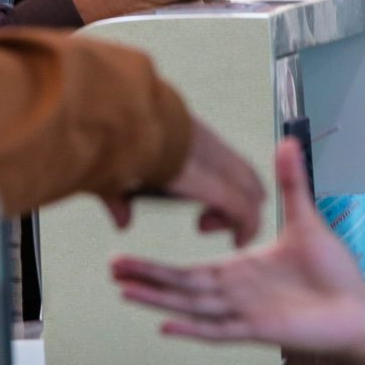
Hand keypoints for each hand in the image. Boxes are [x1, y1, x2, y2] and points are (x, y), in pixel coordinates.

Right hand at [101, 122, 266, 246]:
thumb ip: (119, 199)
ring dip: (240, 216)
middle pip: (244, 174)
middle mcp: (210, 148)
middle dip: (236, 201)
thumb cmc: (113, 139)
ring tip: (216, 231)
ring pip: (251, 191)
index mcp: (188, 138)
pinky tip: (238, 241)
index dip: (220, 184)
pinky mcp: (220, 186)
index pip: (221, 158)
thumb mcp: (114, 171)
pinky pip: (246, 211)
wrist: (123, 124)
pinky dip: (247, 228)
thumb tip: (123, 222)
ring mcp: (220, 165)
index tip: (199, 205)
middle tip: (205, 222)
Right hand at [110, 140, 364, 352]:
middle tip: (112, 270)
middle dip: (146, 278)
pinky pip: (220, 330)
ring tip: (126, 292)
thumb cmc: (334, 272)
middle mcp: (236, 294)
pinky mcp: (260, 330)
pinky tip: (167, 326)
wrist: (358, 307)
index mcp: (240, 271)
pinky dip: (193, 329)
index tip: (124, 256)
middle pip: (180, 287)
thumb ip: (291, 183)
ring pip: (192, 307)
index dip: (155, 265)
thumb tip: (287, 141)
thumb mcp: (306, 220)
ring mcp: (245, 314)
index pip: (188, 270)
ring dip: (159, 300)